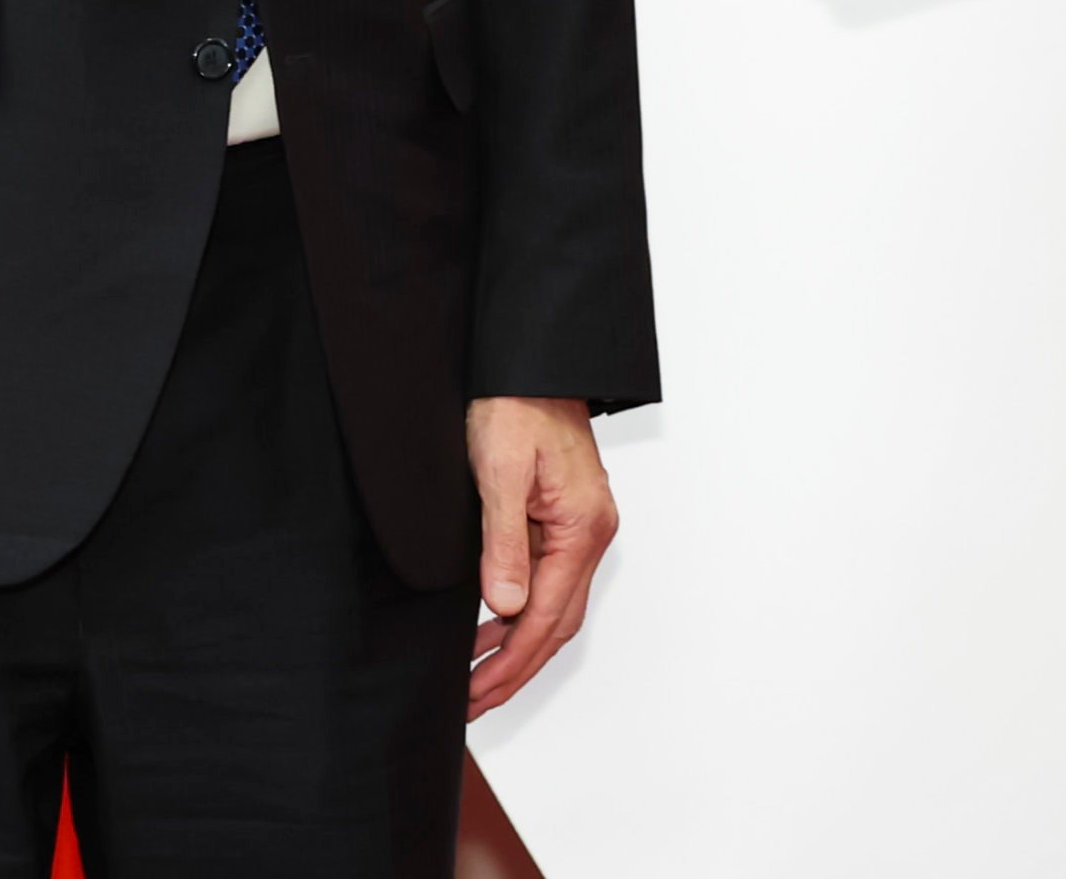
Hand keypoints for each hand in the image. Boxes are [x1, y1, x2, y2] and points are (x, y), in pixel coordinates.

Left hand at [466, 396, 615, 716]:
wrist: (534, 363)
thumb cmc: (518, 404)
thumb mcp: (502, 472)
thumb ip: (505, 541)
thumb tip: (507, 606)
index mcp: (582, 527)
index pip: (547, 616)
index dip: (510, 662)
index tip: (477, 693)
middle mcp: (593, 533)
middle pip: (559, 624)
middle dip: (516, 669)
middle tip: (473, 703)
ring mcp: (583, 527)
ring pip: (557, 608)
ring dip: (519, 647)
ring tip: (476, 679)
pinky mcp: (568, 518)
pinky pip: (550, 582)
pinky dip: (523, 615)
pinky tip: (494, 623)